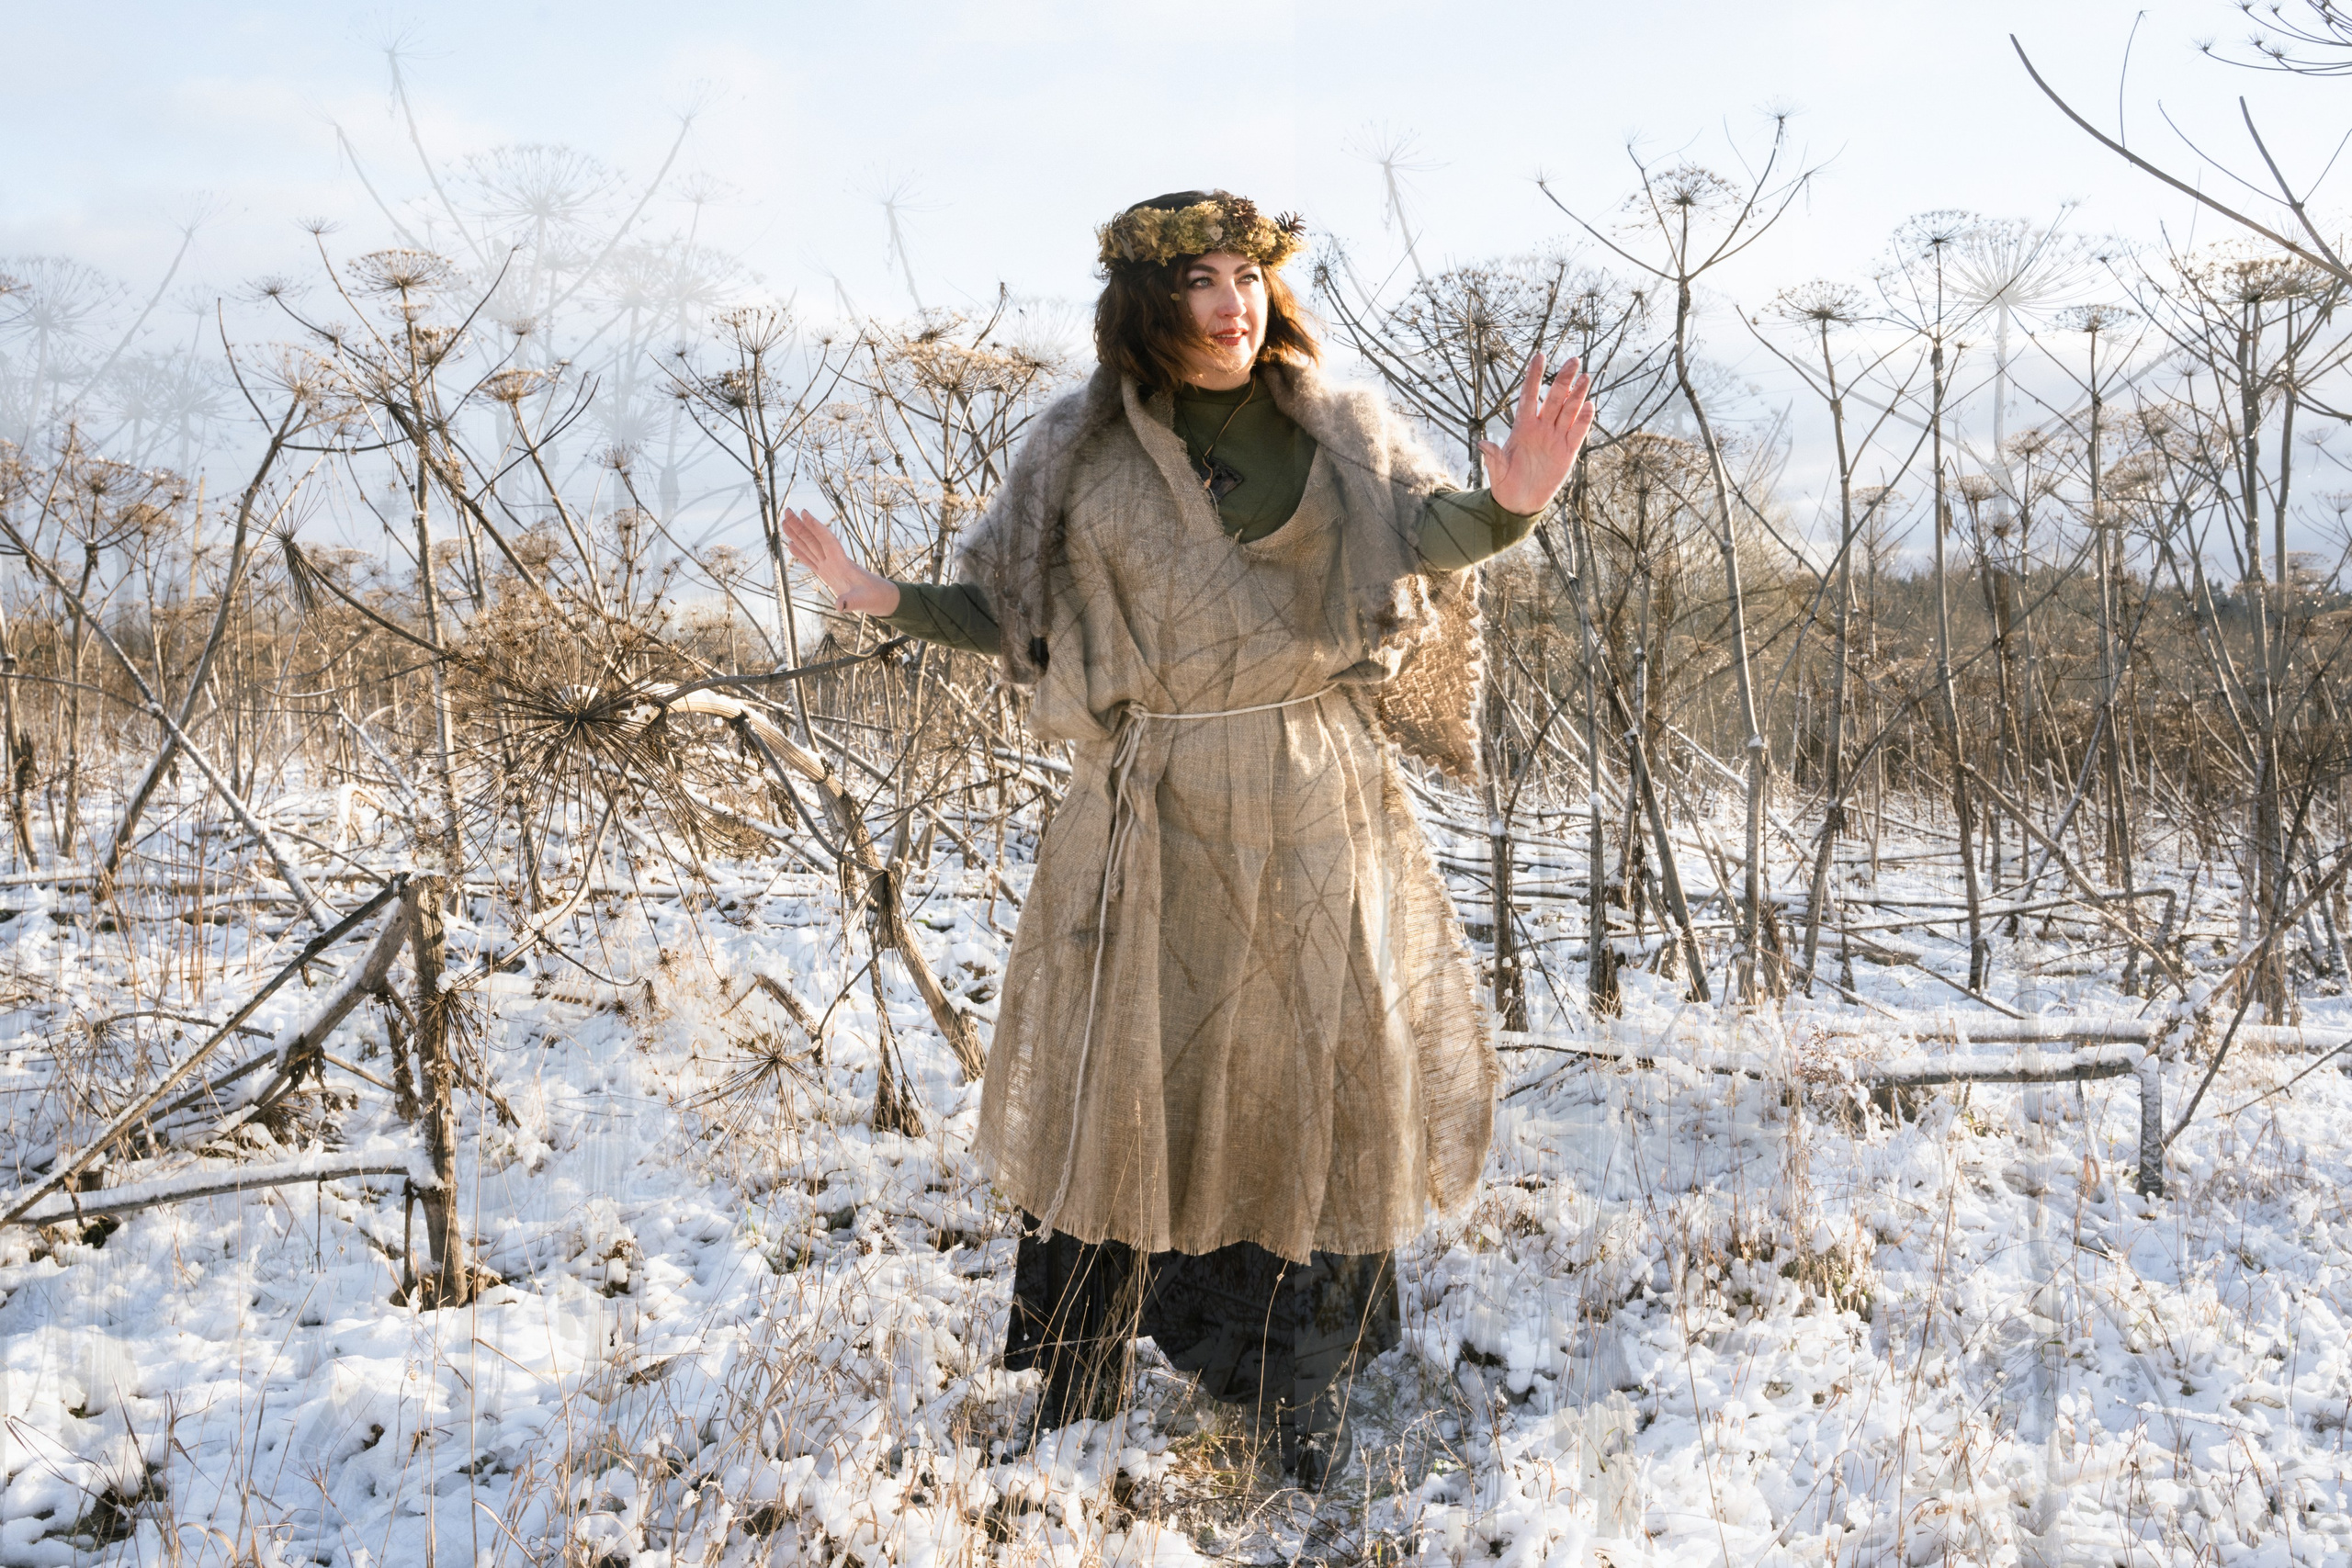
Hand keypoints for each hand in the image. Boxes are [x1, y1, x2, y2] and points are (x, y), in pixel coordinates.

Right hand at [779, 507, 898, 615]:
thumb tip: (840, 606)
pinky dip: (800, 553)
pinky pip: (810, 560)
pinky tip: (791, 545)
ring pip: (810, 547)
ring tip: (784, 522)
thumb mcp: (864, 601)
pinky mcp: (827, 573)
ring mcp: (829, 567)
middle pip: (814, 540)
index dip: (815, 527)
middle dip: (800, 526)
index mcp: (841, 563)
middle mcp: (833, 561)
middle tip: (787, 511)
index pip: (826, 541)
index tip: (804, 513)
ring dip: (797, 535)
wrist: (879, 598)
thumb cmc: (874, 597)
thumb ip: (852, 602)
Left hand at [1483, 352, 1595, 515]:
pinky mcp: (1568, 451)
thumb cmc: (1506, 483)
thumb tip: (1482, 443)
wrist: (1520, 502)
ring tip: (1585, 377)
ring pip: (1569, 410)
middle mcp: (1541, 427)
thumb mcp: (1497, 470)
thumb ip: (1493, 456)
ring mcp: (1556, 437)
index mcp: (1522, 427)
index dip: (1534, 376)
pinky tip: (1589, 405)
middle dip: (1563, 379)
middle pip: (1555, 398)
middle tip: (1573, 359)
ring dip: (1577, 394)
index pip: (1529, 395)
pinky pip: (1577, 432)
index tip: (1539, 355)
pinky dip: (1583, 419)